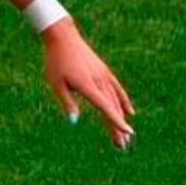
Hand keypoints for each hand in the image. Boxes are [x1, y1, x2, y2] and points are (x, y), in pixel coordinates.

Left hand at [42, 19, 135, 148]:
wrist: (64, 38)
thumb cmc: (56, 62)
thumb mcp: (56, 83)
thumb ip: (67, 102)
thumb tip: (74, 121)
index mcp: (87, 85)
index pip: (105, 107)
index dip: (116, 121)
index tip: (127, 133)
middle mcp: (99, 81)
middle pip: (112, 108)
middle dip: (117, 128)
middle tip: (122, 146)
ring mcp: (104, 75)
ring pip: (115, 100)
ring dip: (121, 118)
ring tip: (125, 135)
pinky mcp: (104, 71)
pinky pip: (117, 89)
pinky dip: (123, 101)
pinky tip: (130, 112)